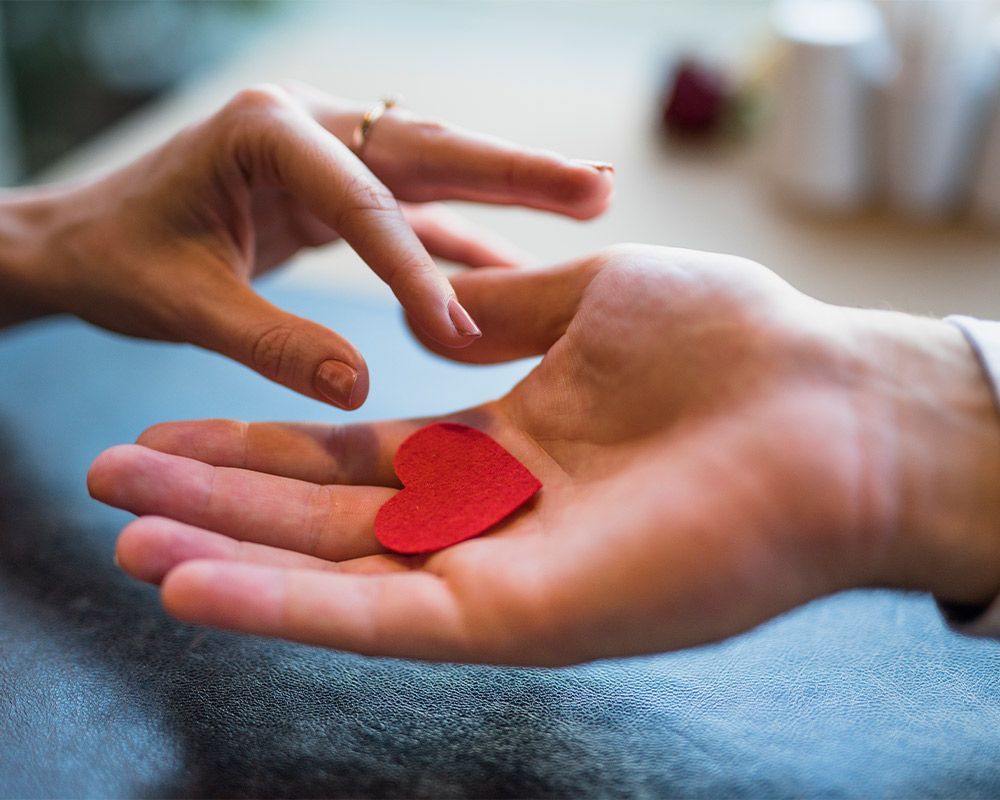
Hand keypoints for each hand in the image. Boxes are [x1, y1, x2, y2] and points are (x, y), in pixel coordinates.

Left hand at [0, 82, 612, 407]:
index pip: (364, 205)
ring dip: (510, 188)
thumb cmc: (119, 259)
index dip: (417, 271)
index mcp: (265, 132)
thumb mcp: (181, 302)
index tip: (465, 337)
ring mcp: (329, 152)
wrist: (86, 237)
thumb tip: (360, 388)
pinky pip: (413, 212)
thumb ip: (270, 341)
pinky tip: (518, 257)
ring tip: (590, 198)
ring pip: (434, 172)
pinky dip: (464, 235)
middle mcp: (309, 126)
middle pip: (429, 151)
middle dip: (516, 170)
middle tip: (598, 187)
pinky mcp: (337, 188)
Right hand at [88, 245, 999, 664]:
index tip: (177, 422)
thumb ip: (505, 311)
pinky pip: (381, 616)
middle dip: (216, 500)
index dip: (263, 439)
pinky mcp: (518, 617)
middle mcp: (488, 515)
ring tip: (125, 539)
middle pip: (324, 514)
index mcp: (502, 442)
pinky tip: (192, 588)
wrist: (829, 404)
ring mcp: (497, 571)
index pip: (355, 447)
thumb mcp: (592, 299)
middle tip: (112, 486)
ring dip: (224, 556)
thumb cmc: (732, 341)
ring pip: (335, 572)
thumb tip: (438, 303)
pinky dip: (284, 607)